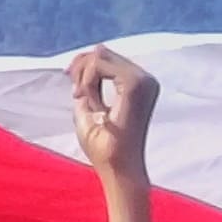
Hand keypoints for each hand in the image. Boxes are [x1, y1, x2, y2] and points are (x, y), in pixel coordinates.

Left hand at [67, 44, 158, 183]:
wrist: (117, 168)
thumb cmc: (105, 146)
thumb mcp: (90, 107)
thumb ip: (90, 83)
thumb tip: (91, 54)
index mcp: (139, 84)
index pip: (107, 58)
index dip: (84, 65)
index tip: (75, 89)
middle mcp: (146, 80)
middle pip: (103, 52)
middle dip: (81, 68)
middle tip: (76, 94)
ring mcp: (144, 81)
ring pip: (100, 56)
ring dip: (83, 76)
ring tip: (82, 99)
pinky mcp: (136, 85)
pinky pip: (101, 65)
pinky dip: (87, 79)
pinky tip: (85, 98)